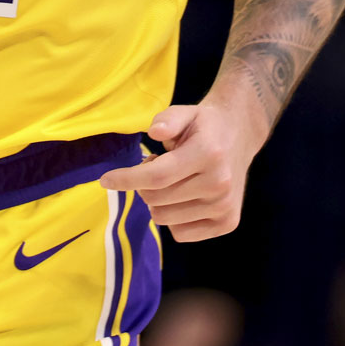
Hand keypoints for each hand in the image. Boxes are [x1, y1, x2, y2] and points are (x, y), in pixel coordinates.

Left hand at [97, 97, 266, 241]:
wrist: (239, 135)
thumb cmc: (204, 125)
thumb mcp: (185, 111)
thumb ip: (167, 119)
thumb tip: (154, 132)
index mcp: (207, 153)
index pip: (157, 176)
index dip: (126, 179)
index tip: (105, 180)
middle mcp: (219, 183)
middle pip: (156, 199)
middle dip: (143, 185)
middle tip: (157, 165)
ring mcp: (225, 206)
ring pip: (165, 218)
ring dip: (157, 201)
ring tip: (173, 179)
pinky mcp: (228, 223)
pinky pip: (181, 234)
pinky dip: (172, 218)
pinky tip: (183, 197)